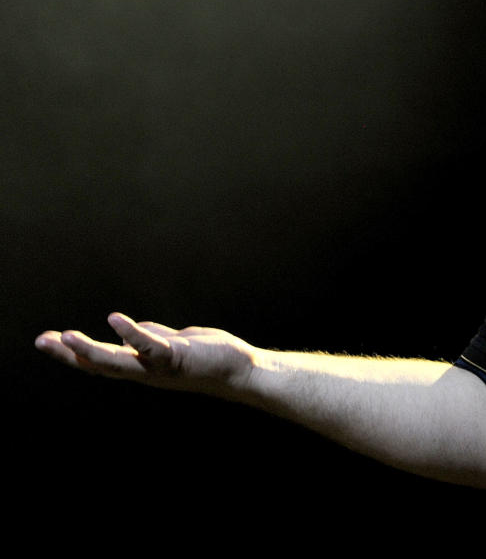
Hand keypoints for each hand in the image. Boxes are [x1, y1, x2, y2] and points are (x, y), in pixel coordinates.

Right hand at [35, 312, 256, 399]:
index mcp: (140, 366)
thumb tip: (127, 334)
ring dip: (89, 350)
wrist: (239, 370)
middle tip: (40, 341)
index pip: (99, 361)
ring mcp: (157, 367)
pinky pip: (150, 347)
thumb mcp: (171, 345)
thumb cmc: (207, 357)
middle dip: (67, 354)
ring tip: (65, 336)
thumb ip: (150, 339)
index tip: (48, 339)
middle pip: (98, 365)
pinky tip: (113, 320)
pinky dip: (131, 334)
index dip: (72, 353)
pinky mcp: (176, 358)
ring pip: (117, 362)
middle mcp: (143, 371)